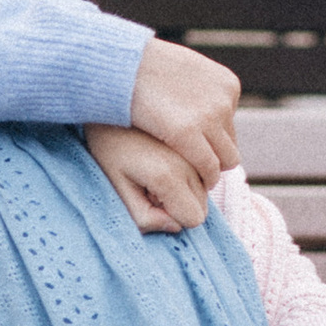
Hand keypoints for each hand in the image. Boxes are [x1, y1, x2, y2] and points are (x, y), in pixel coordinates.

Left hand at [83, 123, 209, 234]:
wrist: (111, 99)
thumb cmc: (108, 149)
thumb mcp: (116, 188)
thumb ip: (144, 217)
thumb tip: (176, 227)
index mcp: (167, 176)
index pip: (195, 218)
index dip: (173, 214)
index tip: (151, 194)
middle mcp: (191, 157)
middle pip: (205, 200)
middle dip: (183, 196)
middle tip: (154, 176)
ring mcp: (202, 140)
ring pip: (213, 177)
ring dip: (193, 176)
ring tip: (164, 157)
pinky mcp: (208, 123)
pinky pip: (217, 151)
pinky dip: (200, 153)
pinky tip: (176, 139)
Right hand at [126, 37, 242, 184]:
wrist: (120, 65)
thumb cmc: (141, 67)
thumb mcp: (183, 68)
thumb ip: (196, 87)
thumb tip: (199, 103)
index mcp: (226, 84)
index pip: (228, 121)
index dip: (208, 134)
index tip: (189, 141)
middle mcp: (224, 100)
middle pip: (229, 141)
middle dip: (211, 151)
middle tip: (188, 159)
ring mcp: (209, 116)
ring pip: (226, 159)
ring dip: (210, 167)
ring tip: (190, 173)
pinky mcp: (187, 133)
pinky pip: (208, 167)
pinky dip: (203, 177)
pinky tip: (189, 181)